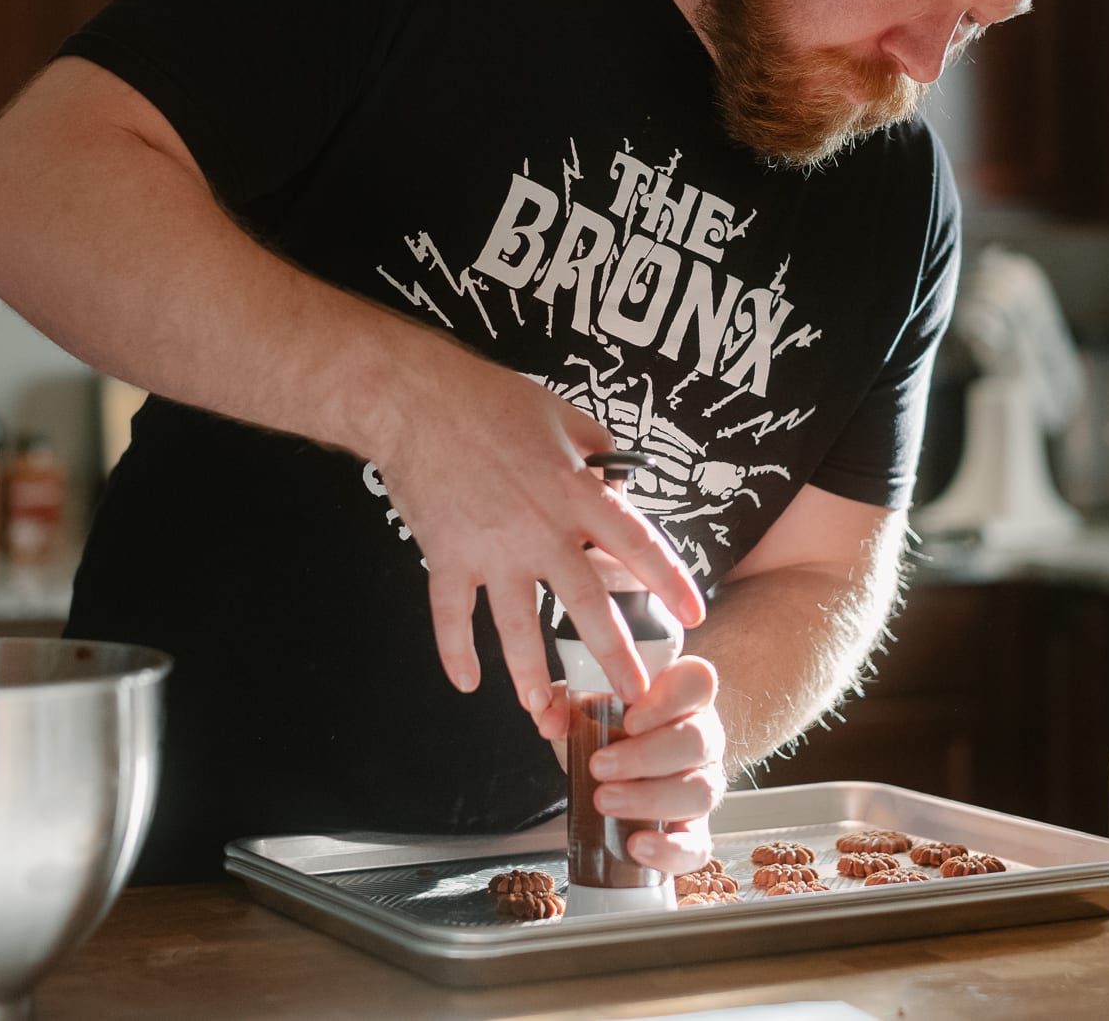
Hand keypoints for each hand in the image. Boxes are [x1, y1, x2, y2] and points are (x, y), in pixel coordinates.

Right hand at [373, 341, 705, 710]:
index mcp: (575, 491)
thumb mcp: (562, 414)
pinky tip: (466, 682)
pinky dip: (455, 651)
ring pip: (518, 626)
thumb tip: (617, 478)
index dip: (668, 580)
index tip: (692, 614)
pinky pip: (452, 614)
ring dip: (531, 674)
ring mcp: (491, 549)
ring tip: (545, 710)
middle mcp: (541, 529)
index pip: (635, 542)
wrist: (415, 399)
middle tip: (635, 695)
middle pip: (587, 602)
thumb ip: (597, 451)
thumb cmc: (490, 399)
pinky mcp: (447, 556)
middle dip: (614, 653)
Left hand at [533, 656, 725, 874]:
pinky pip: (699, 845)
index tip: (629, 719)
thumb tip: (550, 719)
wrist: (608, 777)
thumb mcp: (579, 709)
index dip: (669, 700)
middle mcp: (703, 738)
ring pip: (702, 791)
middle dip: (646, 756)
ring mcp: (705, 784)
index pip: (697, 682)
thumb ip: (560, 703)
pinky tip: (636, 845)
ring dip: (650, 798)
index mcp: (682, 698)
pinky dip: (670, 849)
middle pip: (699, 739)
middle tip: (600, 766)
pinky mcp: (696, 830)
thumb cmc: (605, 733)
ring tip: (605, 802)